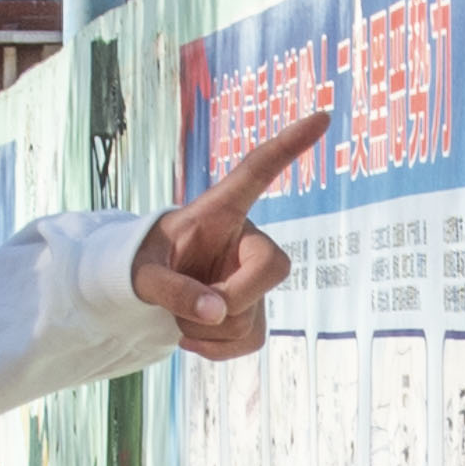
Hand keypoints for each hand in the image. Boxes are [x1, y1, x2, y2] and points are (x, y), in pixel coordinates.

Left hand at [132, 94, 328, 359]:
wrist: (148, 292)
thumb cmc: (144, 263)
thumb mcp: (142, 273)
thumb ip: (171, 289)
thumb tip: (216, 311)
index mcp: (221, 211)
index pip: (258, 171)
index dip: (289, 146)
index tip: (322, 116)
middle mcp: (249, 241)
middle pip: (271, 269)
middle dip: (231, 298)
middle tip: (191, 307)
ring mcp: (255, 279)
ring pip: (250, 316)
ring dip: (207, 328)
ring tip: (181, 314)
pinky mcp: (256, 312)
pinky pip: (250, 342)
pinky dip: (216, 349)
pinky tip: (195, 334)